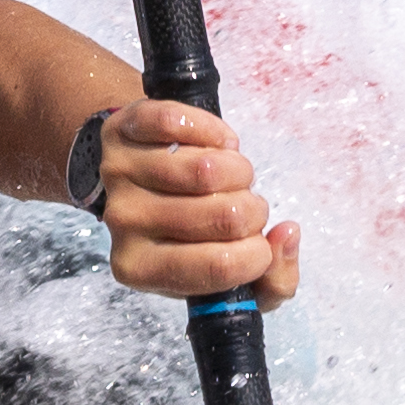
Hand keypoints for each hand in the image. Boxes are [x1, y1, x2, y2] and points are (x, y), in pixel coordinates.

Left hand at [93, 98, 306, 307]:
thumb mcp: (224, 277)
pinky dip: (214, 130)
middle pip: (222, 214)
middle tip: (241, 206)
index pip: (221, 265)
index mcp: (140, 269)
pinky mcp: (121, 130)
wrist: (135, 185)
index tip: (256, 243)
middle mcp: (123, 223)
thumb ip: (272, 281)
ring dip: (238, 170)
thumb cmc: (183, 234)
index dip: (258, 254)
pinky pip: (177, 122)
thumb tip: (287, 233)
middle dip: (252, 210)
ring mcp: (118, 174)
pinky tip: (217, 145)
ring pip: (207, 168)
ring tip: (231, 177)